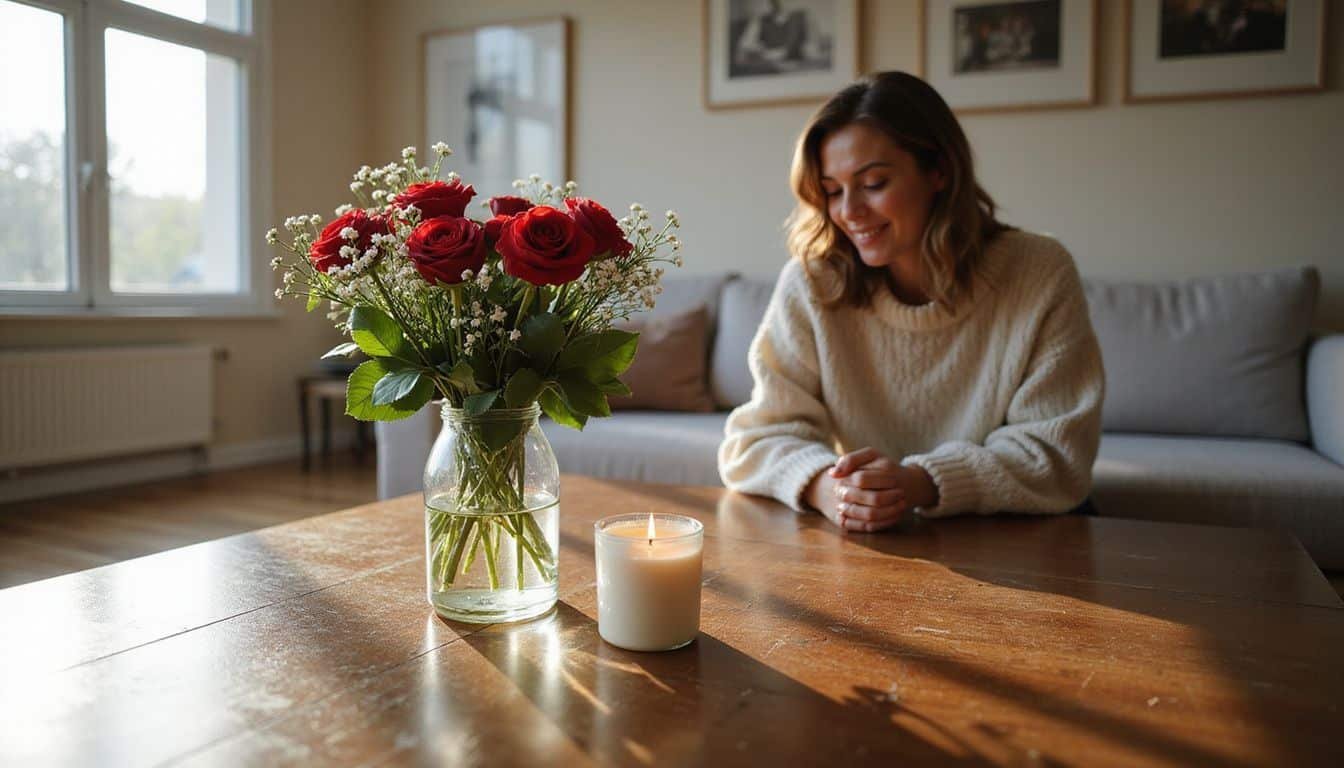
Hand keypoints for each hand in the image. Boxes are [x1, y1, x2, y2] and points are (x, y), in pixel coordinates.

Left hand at [805, 447, 935, 532]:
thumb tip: (832, 473)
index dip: (846, 482)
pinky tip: (847, 518)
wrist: (910, 484)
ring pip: (873, 515)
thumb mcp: (870, 455)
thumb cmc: (884, 467)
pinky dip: (859, 524)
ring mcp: (897, 505)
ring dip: (853, 513)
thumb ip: (851, 459)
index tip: (838, 483)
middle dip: (850, 498)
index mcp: (887, 469)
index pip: (862, 479)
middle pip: (872, 498)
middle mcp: (895, 487)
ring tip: (840, 508)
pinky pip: (875, 526)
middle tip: (838, 495)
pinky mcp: (893, 518)